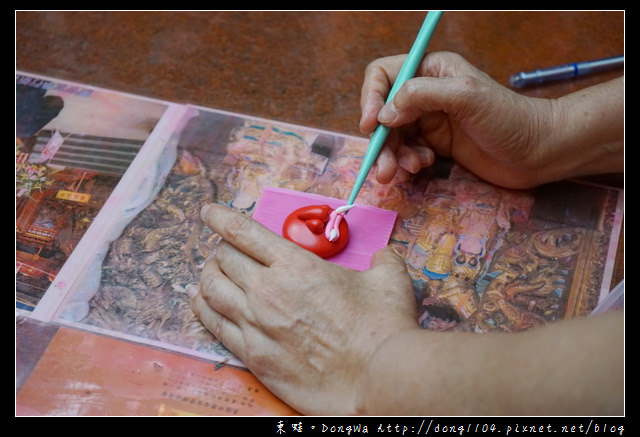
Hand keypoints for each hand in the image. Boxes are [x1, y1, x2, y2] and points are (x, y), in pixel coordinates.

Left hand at [189, 203, 418, 414]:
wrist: (378, 379)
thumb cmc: (383, 327)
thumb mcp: (389, 281)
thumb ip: (382, 260)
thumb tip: (384, 255)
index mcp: (295, 265)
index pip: (243, 232)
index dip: (221, 217)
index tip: (209, 212)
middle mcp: (267, 290)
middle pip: (223, 258)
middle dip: (221, 249)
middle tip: (225, 250)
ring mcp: (256, 324)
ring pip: (211, 289)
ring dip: (207, 275)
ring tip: (209, 272)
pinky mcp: (253, 355)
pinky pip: (214, 324)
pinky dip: (202, 308)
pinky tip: (199, 301)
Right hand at [360, 51, 555, 188]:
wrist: (538, 152)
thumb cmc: (508, 118)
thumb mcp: (466, 96)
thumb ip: (422, 95)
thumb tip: (384, 114)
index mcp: (431, 70)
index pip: (383, 75)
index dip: (370, 98)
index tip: (372, 125)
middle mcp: (425, 92)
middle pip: (383, 112)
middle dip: (381, 140)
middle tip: (385, 168)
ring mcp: (430, 120)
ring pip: (392, 136)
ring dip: (393, 156)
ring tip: (409, 170)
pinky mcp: (435, 144)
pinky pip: (406, 151)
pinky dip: (407, 162)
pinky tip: (423, 167)